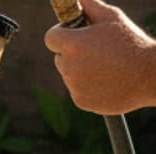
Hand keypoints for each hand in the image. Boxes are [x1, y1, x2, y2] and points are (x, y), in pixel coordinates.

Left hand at [44, 0, 155, 114]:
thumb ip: (90, 7)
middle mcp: (69, 66)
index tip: (72, 34)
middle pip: (59, 57)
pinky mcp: (80, 101)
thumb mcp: (113, 18)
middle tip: (97, 51)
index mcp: (74, 44)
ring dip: (80, 69)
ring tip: (106, 66)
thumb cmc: (132, 43)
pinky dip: (87, 86)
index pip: (51, 37)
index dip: (61, 34)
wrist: (149, 76)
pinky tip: (107, 80)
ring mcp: (74, 86)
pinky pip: (77, 90)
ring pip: (69, 74)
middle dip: (72, 53)